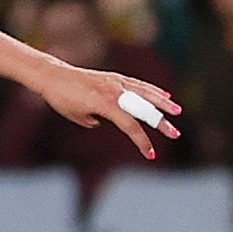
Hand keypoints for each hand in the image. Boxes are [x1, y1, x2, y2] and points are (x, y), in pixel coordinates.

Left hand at [36, 62, 182, 156]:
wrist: (55, 77)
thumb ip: (103, 120)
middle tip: (175, 134)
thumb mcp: (82, 117)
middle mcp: (114, 91)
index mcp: (105, 104)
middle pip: (144, 109)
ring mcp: (116, 82)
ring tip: (177, 110)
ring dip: (163, 103)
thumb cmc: (64, 100)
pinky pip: (138, 85)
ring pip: (145, 93)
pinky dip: (151, 90)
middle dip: (161, 123)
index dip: (142, 141)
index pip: (130, 125)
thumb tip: (117, 119)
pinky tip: (163, 95)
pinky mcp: (115, 78)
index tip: (151, 154)